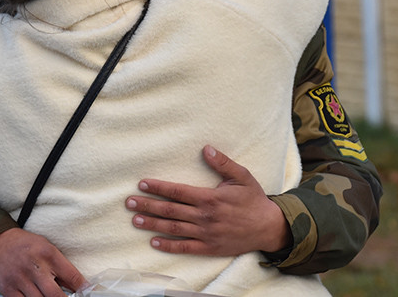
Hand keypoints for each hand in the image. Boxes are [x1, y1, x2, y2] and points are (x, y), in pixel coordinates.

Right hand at [0, 227, 86, 296]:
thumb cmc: (25, 245)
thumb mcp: (46, 247)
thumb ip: (60, 267)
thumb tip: (76, 286)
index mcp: (48, 254)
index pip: (71, 275)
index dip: (82, 288)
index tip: (88, 293)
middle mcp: (35, 267)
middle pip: (56, 295)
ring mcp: (20, 279)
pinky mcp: (8, 289)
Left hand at [125, 145, 289, 255]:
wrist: (268, 227)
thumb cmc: (254, 200)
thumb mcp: (242, 177)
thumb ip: (223, 163)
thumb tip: (206, 148)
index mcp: (210, 198)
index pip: (178, 191)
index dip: (158, 187)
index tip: (142, 184)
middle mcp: (205, 216)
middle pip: (170, 210)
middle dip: (148, 205)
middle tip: (129, 202)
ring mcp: (206, 234)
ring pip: (173, 228)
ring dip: (153, 224)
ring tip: (135, 219)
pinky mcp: (209, 247)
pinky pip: (185, 247)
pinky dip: (168, 245)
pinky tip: (154, 242)